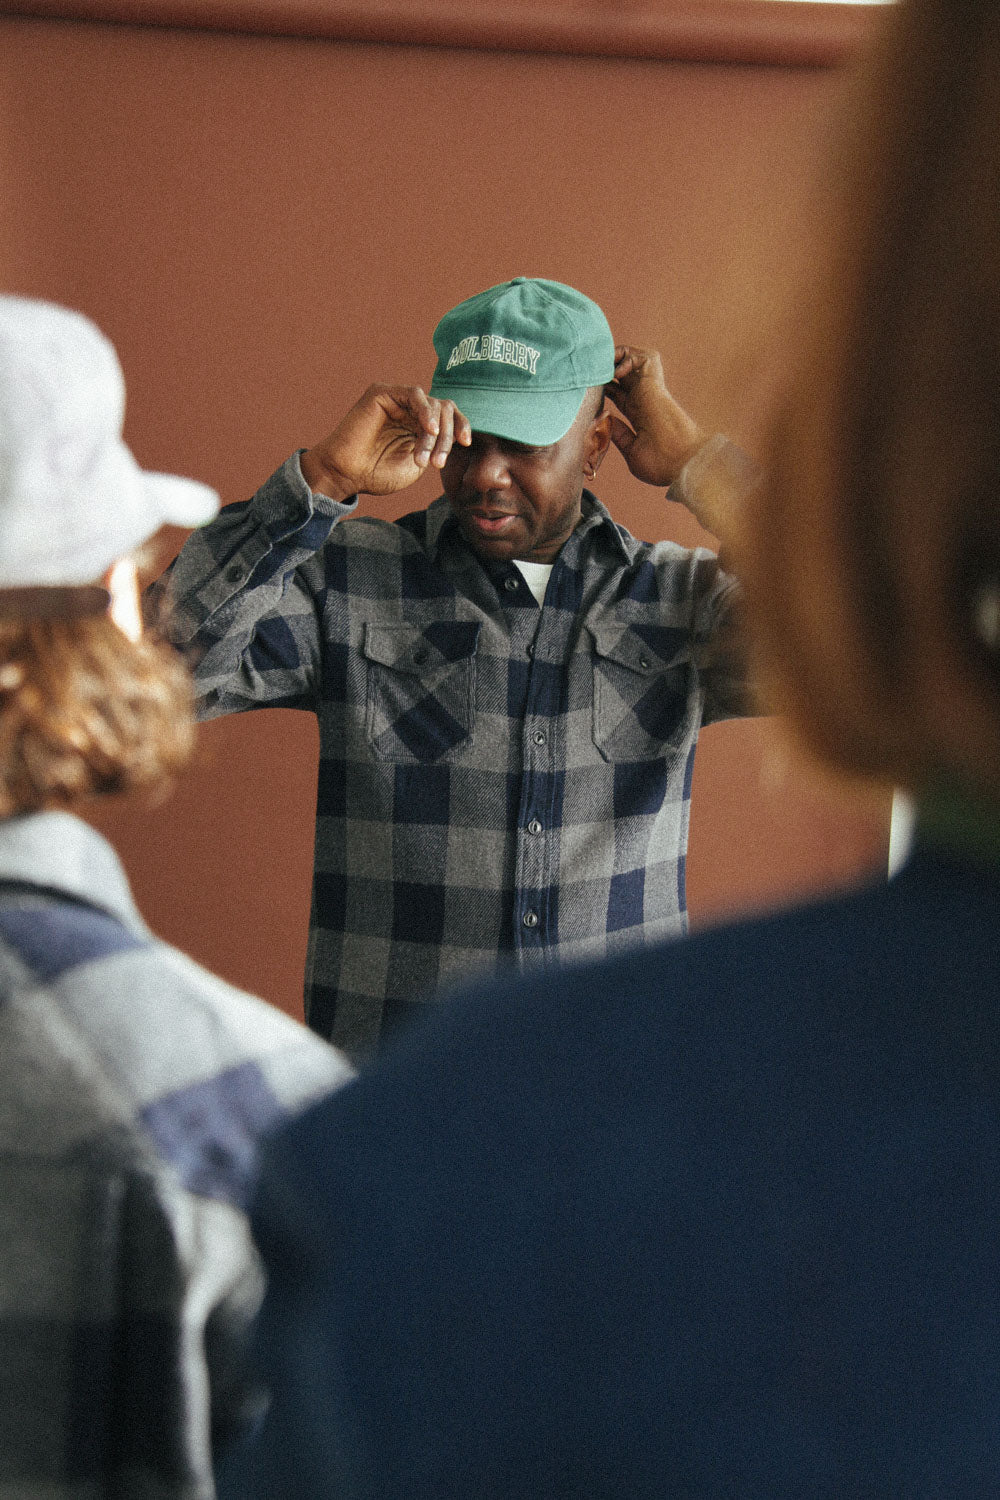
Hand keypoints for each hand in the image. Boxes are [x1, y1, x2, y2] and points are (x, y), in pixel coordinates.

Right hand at [301, 385, 471, 500]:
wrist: (348, 474)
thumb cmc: (377, 473)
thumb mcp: (417, 464)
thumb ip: (436, 447)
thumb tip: (456, 435)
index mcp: (418, 425)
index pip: (449, 417)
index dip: (461, 426)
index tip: (466, 443)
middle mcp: (409, 410)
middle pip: (444, 410)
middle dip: (447, 436)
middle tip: (437, 462)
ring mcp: (396, 400)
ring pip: (432, 404)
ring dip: (434, 432)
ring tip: (425, 456)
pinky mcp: (383, 393)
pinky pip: (415, 394)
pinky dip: (425, 411)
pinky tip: (428, 430)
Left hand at [604, 346, 705, 488]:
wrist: (682, 464)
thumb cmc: (662, 464)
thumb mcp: (632, 451)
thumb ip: (619, 434)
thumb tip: (606, 420)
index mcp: (637, 413)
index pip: (618, 392)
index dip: (603, 385)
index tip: (588, 387)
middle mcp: (642, 398)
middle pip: (622, 372)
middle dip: (605, 367)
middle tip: (590, 373)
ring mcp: (649, 390)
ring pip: (632, 358)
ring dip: (616, 357)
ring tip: (602, 369)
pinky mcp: (656, 384)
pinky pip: (643, 358)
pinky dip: (628, 358)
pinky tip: (616, 373)